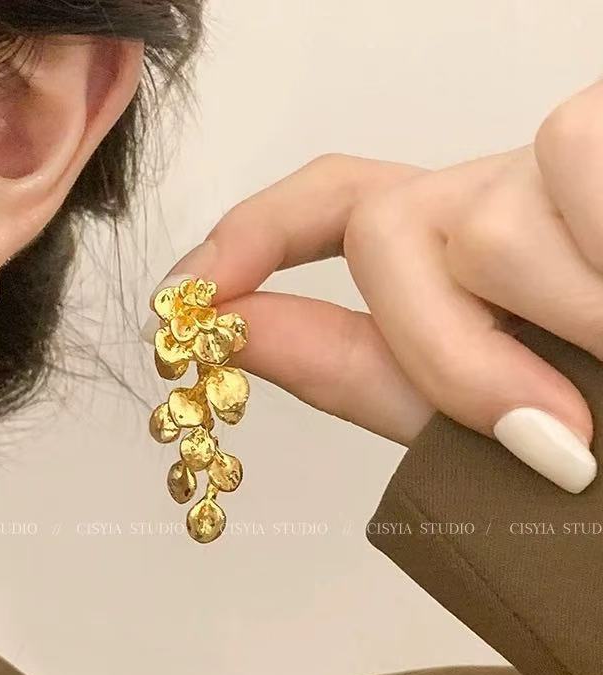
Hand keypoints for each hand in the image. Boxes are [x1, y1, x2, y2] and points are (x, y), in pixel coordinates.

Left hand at [146, 82, 602, 492]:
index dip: (247, 236)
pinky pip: (581, 170)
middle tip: (555, 439)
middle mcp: (497, 194)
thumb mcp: (485, 412)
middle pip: (392, 227)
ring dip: (568, 324)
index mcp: (454, 253)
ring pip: (491, 219)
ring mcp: (561, 160)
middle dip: (449, 349)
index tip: (187, 294)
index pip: (328, 206)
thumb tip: (233, 330)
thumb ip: (362, 367)